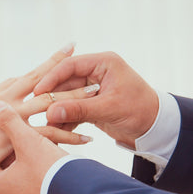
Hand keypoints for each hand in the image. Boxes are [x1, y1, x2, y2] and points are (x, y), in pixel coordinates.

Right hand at [0, 44, 93, 189]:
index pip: (20, 79)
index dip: (38, 70)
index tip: (52, 62)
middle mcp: (1, 98)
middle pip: (36, 77)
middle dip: (58, 64)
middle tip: (75, 50)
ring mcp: (9, 114)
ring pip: (48, 101)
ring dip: (73, 96)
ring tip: (94, 92)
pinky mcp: (14, 133)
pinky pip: (48, 132)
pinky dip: (69, 134)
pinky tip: (86, 137)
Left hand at [0, 101, 67, 193]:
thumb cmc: (49, 169)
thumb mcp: (28, 140)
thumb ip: (11, 122)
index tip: (3, 136)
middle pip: (5, 171)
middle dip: (13, 154)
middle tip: (20, 138)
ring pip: (23, 178)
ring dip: (29, 163)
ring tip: (38, 147)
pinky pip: (38, 186)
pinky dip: (41, 173)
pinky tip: (51, 160)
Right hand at [34, 52, 157, 148]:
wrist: (157, 128)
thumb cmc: (140, 110)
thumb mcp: (109, 108)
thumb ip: (79, 109)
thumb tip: (50, 112)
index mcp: (103, 63)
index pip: (70, 66)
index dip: (51, 78)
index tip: (37, 92)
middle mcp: (96, 73)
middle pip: (65, 82)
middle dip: (52, 97)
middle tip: (35, 109)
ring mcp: (92, 89)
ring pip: (67, 97)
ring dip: (57, 110)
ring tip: (43, 122)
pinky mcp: (91, 104)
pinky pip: (73, 109)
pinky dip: (65, 119)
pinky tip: (55, 130)